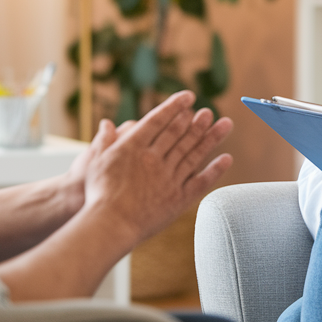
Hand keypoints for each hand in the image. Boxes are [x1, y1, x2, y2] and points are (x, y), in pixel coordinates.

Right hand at [80, 91, 233, 247]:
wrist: (110, 224)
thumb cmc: (97, 194)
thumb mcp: (94, 163)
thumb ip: (103, 141)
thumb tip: (106, 123)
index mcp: (134, 147)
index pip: (158, 120)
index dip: (174, 106)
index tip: (187, 97)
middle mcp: (155, 159)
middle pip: (179, 134)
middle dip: (195, 121)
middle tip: (208, 111)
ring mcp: (169, 178)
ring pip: (193, 153)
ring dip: (210, 138)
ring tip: (225, 124)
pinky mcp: (178, 198)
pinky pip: (201, 181)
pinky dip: (215, 169)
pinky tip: (227, 159)